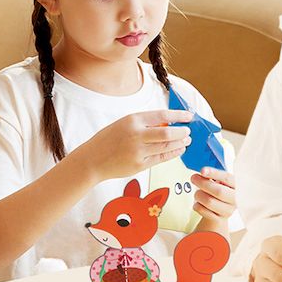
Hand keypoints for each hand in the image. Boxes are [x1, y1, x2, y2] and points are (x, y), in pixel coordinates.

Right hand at [76, 109, 193, 181]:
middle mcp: (136, 135)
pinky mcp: (140, 165)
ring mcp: (138, 152)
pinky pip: (162, 158)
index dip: (179, 115)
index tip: (189, 116)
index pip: (162, 115)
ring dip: (180, 143)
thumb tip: (170, 123)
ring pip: (166, 147)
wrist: (92, 160)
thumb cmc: (109, 139)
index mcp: (132, 120)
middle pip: (168, 133)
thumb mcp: (124, 123)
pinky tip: (179, 150)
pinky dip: (173, 153)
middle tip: (188, 131)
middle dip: (182, 132)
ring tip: (186, 140)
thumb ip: (145, 123)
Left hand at [190, 168, 235, 220]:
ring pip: (209, 202)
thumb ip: (213, 176)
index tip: (202, 170)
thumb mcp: (220, 181)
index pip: (227, 178)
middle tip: (193, 178)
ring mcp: (228, 210)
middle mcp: (235, 198)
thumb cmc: (219, 190)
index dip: (214, 173)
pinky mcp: (219, 219)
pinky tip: (197, 203)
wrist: (221, 209)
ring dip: (199, 195)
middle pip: (219, 191)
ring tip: (197, 193)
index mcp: (237, 186)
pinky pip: (204, 211)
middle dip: (203, 183)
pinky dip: (197, 205)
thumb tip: (203, 172)